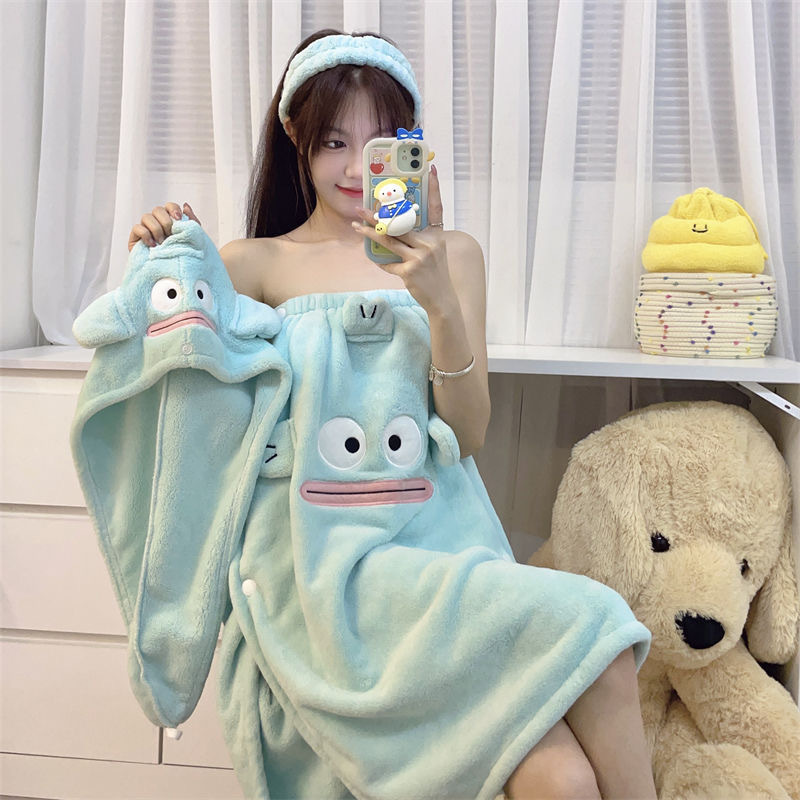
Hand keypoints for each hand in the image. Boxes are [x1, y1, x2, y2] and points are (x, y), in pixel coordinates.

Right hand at [128, 202, 200, 250]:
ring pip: (147, 217)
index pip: (170, 206)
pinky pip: (137, 228)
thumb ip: (192, 222)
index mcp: (170, 220)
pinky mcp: (136, 238)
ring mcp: (146, 229)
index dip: (173, 209)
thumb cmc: (182, 256)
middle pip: (158, 209)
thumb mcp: (192, 240)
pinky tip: (152, 245)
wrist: (170, 275)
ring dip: (156, 229)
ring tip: (162, 243)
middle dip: (166, 221)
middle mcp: (157, 222)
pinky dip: (146, 235)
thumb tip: (186, 205)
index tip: (179, 219)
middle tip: (170, 235)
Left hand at [353, 165, 455, 315]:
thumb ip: (418, 240)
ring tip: (356, 226)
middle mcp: (430, 244)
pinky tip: (378, 262)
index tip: (431, 170)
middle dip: (380, 215)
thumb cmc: (435, 275)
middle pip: (401, 223)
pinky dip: (382, 263)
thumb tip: (392, 230)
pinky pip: (389, 263)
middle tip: (362, 208)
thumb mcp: (433, 253)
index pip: (436, 208)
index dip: (434, 189)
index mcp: (437, 236)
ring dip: (370, 233)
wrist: (443, 301)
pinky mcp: (410, 271)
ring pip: (390, 240)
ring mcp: (420, 257)